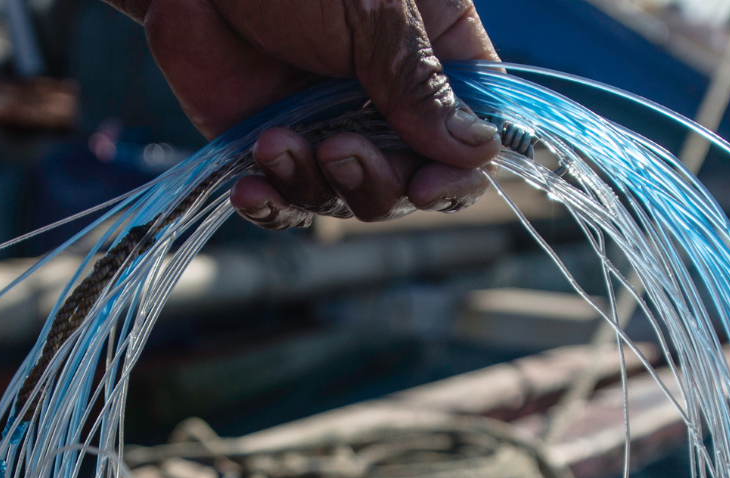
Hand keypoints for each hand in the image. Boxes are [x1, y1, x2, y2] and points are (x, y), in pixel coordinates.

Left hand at [137, 0, 502, 226]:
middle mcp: (383, 96)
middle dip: (376, 182)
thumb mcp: (374, 11)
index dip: (457, 173)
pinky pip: (285, 202)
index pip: (468, 133)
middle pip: (407, 180)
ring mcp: (324, 122)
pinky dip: (272, 207)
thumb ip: (418, 84)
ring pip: (346, 197)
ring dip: (315, 186)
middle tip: (336, 150)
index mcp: (431, 53)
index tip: (427, 188)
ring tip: (276, 143)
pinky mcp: (267, 143)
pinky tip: (252, 188)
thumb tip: (476, 151)